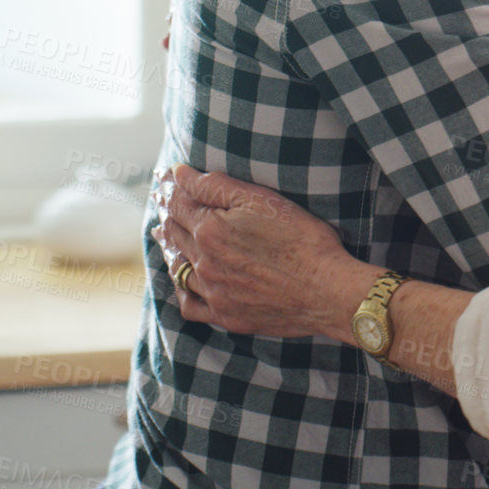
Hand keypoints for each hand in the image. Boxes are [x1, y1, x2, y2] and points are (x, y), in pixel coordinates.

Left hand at [152, 164, 372, 340]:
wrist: (326, 289)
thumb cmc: (302, 239)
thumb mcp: (261, 200)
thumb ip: (215, 186)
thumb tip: (179, 173)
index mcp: (209, 230)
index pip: (178, 204)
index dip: (170, 188)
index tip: (164, 178)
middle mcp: (203, 262)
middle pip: (174, 234)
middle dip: (167, 214)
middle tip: (162, 201)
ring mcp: (213, 292)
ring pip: (177, 268)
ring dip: (168, 248)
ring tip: (164, 235)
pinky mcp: (227, 315)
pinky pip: (190, 305)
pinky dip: (182, 290)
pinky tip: (185, 282)